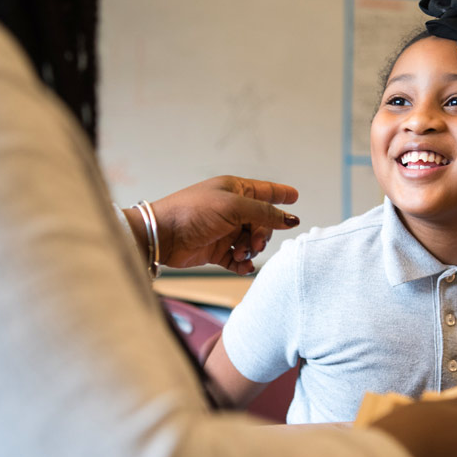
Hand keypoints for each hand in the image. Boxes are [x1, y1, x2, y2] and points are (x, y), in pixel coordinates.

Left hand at [149, 176, 298, 273]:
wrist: (162, 236)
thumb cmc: (192, 212)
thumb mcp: (233, 206)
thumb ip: (264, 212)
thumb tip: (290, 218)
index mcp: (235, 190)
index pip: (264, 191)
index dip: (280, 193)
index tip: (295, 196)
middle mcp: (232, 210)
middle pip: (263, 222)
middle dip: (263, 234)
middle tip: (255, 242)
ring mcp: (225, 231)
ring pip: (253, 242)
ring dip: (251, 250)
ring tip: (242, 253)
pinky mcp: (217, 251)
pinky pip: (239, 259)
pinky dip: (243, 264)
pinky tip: (242, 266)